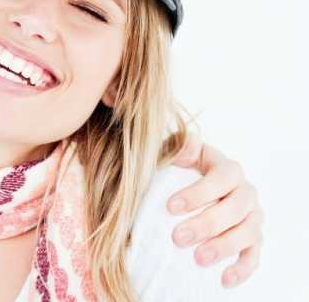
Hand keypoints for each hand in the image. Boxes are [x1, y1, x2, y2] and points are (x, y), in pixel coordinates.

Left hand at [168, 134, 262, 287]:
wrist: (191, 184)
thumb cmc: (180, 167)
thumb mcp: (176, 151)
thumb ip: (179, 145)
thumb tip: (187, 147)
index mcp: (228, 168)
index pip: (221, 178)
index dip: (198, 193)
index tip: (170, 207)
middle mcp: (246, 192)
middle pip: (235, 208)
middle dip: (206, 224)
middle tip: (178, 238)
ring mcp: (252, 217)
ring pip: (248, 233)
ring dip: (224, 247)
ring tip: (197, 258)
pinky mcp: (253, 240)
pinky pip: (254, 256)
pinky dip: (242, 269)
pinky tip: (224, 279)